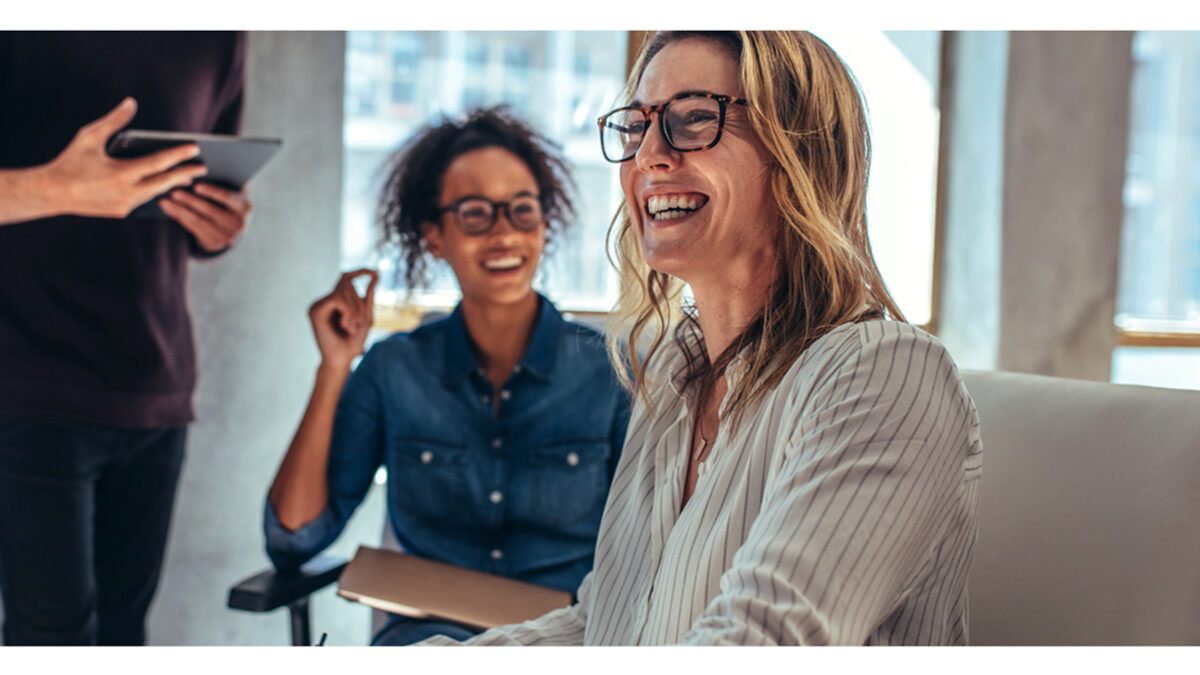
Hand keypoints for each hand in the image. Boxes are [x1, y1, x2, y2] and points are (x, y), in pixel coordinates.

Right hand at [43, 97, 208, 217]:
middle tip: (204, 166)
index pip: (158, 163)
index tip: (195, 148)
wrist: (52, 193)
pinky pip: (146, 200)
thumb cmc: (71, 160)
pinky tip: (168, 186)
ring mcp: (125, 205)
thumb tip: (131, 103)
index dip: (178, 155)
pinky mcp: (122, 212)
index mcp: (121, 173)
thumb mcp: (89, 136)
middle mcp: (126, 192)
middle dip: (185, 173)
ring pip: (157, 193)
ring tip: (189, 175)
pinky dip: (158, 192)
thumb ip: (113, 121)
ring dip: (174, 184)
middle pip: (165, 182)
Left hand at [159, 182, 251, 251]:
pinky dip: (178, 218)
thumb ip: (225, 179)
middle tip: (173, 192)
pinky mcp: (214, 244)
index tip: (197, 185)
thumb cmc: (228, 199)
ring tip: (164, 201)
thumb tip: (204, 166)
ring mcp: (227, 237)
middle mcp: (238, 224)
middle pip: (210, 211)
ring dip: (179, 210)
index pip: (228, 198)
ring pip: (198, 222)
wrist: (232, 225)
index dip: (212, 192)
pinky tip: (168, 209)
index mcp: (244, 207)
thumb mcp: (232, 190)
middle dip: (190, 201)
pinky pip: (193, 229)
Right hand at [308, 269, 378, 368]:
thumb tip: (375, 275)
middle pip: (347, 284)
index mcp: (334, 302)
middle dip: (359, 303)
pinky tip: (344, 325)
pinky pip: (338, 298)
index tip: (375, 271)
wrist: (342, 360)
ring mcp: (318, 305)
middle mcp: (324, 301)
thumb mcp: (365, 317)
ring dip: (355, 310)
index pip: (345, 279)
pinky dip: (348, 311)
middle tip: (357, 325)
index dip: (359, 271)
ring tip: (350, 327)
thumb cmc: (353, 342)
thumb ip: (368, 298)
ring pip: (343, 291)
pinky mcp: (316, 310)